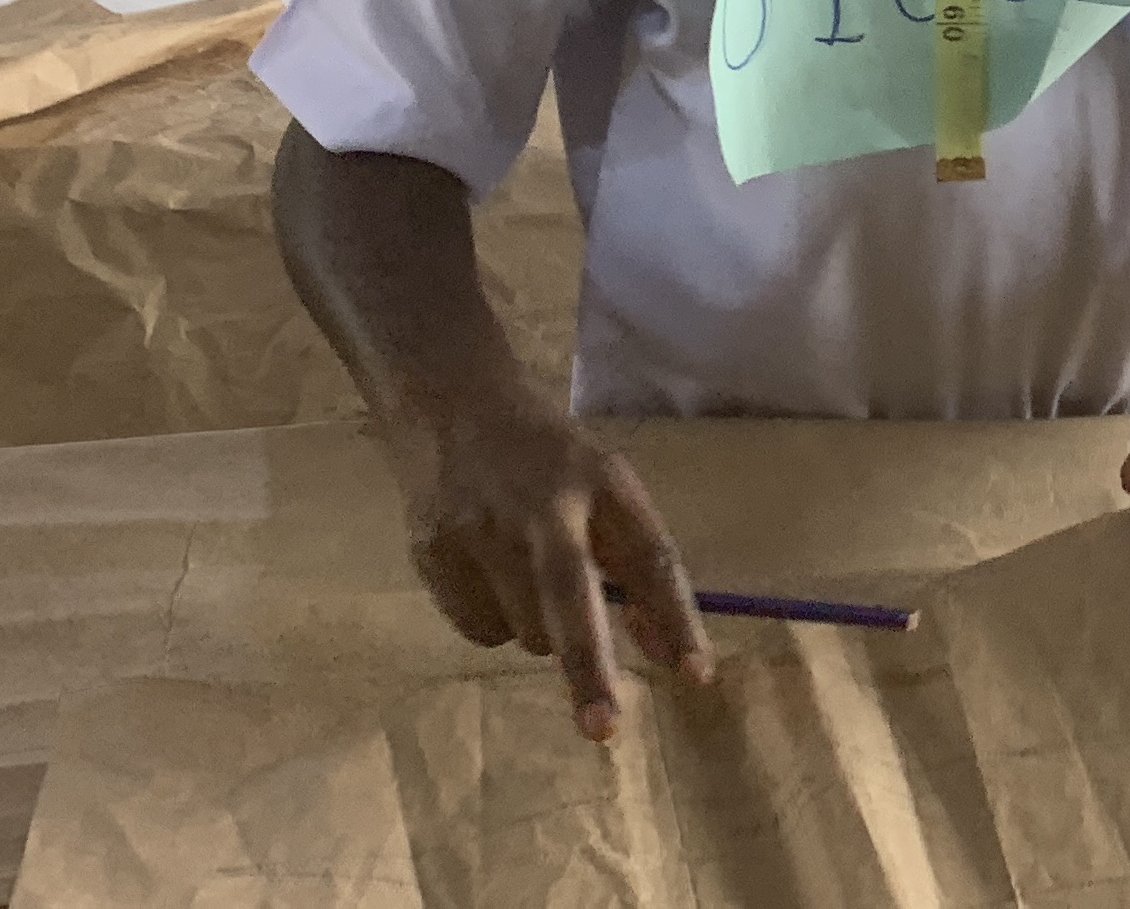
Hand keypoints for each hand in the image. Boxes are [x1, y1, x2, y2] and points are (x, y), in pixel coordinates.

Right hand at [390, 385, 711, 742]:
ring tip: (526, 574)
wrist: (450, 403)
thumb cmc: (547, 459)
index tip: (697, 675)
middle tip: (604, 727)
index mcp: (601, 480)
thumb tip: (664, 653)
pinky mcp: (432, 552)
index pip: (650, 555)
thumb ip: (636, 563)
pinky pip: (481, 629)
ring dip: (543, 631)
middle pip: (570, 597)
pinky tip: (486, 573)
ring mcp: (479, 529)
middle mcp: (540, 504)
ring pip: (526, 631)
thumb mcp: (605, 486)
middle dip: (588, 666)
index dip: (676, 618)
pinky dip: (496, 620)